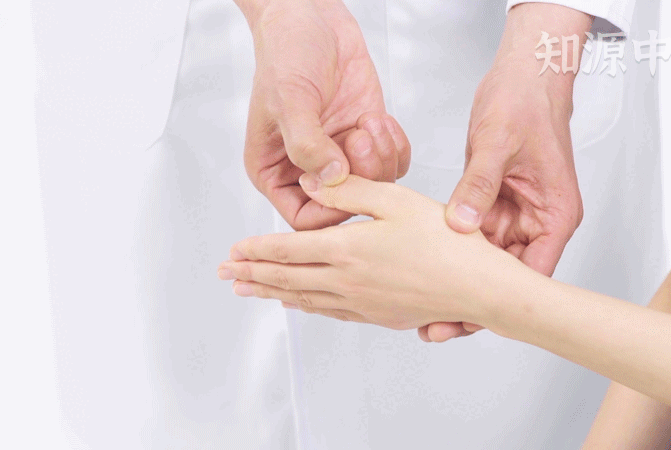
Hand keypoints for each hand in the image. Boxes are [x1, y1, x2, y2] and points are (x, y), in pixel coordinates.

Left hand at [218, 175, 527, 331]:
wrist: (479, 288)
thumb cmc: (445, 242)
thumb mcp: (397, 200)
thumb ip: (351, 191)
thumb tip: (313, 182)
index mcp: (347, 249)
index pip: (288, 250)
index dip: (257, 250)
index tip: (233, 250)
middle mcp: (346, 280)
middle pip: (287, 278)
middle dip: (252, 275)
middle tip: (225, 276)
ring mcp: (361, 302)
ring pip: (304, 298)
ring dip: (272, 293)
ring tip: (250, 292)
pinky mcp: (378, 315)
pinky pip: (330, 311)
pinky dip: (306, 307)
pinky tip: (299, 306)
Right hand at [239, 0, 409, 229]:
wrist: (312, 17)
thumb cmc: (286, 52)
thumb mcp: (289, 99)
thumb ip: (307, 144)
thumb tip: (330, 178)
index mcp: (275, 170)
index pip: (304, 219)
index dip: (329, 209)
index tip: (344, 182)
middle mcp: (309, 168)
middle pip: (345, 205)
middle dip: (361, 177)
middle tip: (359, 139)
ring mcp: (341, 154)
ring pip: (373, 187)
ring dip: (380, 158)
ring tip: (368, 122)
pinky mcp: (367, 138)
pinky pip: (393, 164)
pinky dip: (395, 146)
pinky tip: (378, 118)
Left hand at [422, 3, 591, 341]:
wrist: (524, 77)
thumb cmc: (525, 103)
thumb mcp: (500, 143)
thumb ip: (479, 185)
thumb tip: (461, 224)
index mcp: (555, 214)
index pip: (535, 273)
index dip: (504, 302)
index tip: (473, 321)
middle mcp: (537, 221)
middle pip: (506, 276)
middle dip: (473, 301)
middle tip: (436, 327)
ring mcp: (514, 215)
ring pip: (485, 261)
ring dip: (457, 281)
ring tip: (424, 309)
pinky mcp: (492, 205)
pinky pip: (470, 237)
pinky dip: (449, 252)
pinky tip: (421, 269)